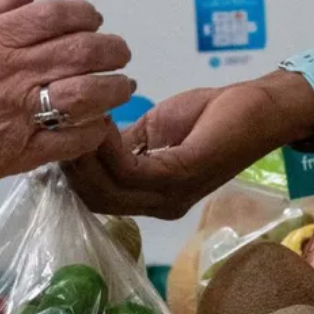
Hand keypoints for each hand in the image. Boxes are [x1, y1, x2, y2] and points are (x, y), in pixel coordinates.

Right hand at [0, 0, 132, 221]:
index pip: (56, 15)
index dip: (86, 13)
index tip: (95, 20)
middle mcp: (12, 73)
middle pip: (82, 52)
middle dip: (112, 50)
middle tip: (120, 53)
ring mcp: (21, 114)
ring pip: (86, 95)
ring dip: (113, 89)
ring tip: (121, 87)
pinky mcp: (25, 151)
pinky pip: (74, 139)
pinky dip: (95, 129)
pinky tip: (99, 123)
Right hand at [65, 71, 313, 219]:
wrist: (259, 108)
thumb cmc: (212, 116)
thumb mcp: (155, 130)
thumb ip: (123, 144)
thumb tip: (88, 141)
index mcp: (153, 196)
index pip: (98, 197)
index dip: (72, 172)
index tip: (55, 137)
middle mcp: (159, 205)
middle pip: (96, 200)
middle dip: (71, 166)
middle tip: (57, 127)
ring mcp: (170, 195)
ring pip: (107, 190)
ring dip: (84, 154)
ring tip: (74, 119)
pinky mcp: (181, 175)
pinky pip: (130, 170)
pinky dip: (107, 146)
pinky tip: (100, 120)